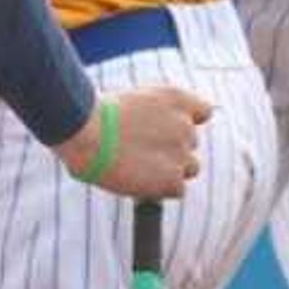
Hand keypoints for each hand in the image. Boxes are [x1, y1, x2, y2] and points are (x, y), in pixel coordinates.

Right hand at [75, 84, 210, 200]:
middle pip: (190, 143)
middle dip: (170, 148)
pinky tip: (137, 181)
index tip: (168, 130)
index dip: (187, 122)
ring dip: (170, 170)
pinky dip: (160, 189)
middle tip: (139, 152)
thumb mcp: (129, 102)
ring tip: (138, 169)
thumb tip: (154, 137)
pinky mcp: (173, 179)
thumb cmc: (94, 117)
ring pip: (189, 168)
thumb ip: (152, 116)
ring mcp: (182, 153)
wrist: (85, 134)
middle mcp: (185, 124)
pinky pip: (178, 189)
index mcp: (176, 98)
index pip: (203, 112)